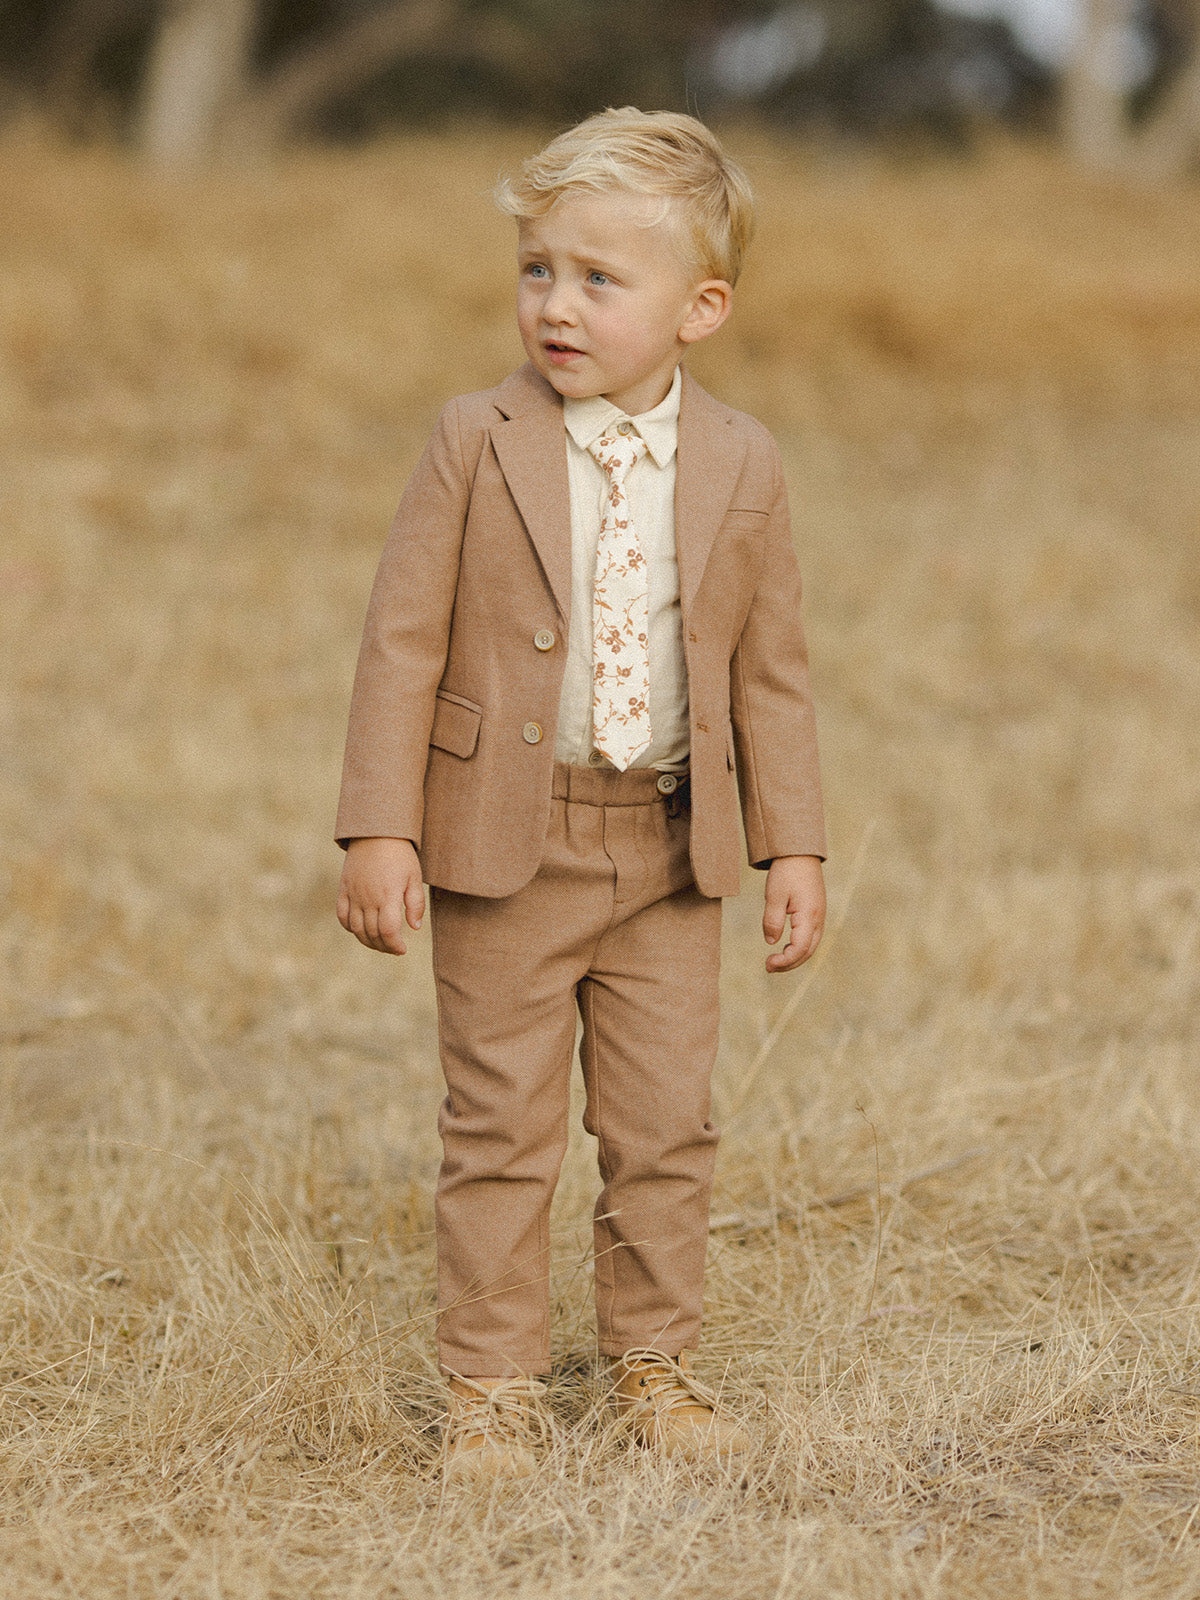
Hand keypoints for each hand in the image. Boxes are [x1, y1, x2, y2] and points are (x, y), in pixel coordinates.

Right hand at [337, 837, 424, 955]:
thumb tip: (414, 928)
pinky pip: (342, 915)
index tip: (402, 949)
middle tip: (393, 948)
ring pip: (355, 929)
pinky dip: (350, 927)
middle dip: (384, 946)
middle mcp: (368, 897)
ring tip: (379, 943)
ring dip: (367, 941)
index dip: (394, 945)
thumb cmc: (400, 855)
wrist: (376, 832)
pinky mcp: (344, 889)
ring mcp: (353, 894)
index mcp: (388, 895)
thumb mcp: (415, 877)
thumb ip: (416, 904)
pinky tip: (361, 930)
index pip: (388, 931)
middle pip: (372, 933)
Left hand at [763, 855, 825, 972]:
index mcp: (809, 916)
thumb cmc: (786, 872)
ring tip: (775, 962)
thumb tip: (771, 942)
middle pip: (807, 952)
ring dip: (794, 957)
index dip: (784, 961)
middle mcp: (818, 919)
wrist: (800, 853)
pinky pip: (810, 937)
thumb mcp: (774, 896)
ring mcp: (819, 917)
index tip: (767, 964)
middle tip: (768, 967)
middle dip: (789, 964)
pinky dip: (798, 948)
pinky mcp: (815, 913)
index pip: (799, 949)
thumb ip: (772, 921)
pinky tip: (785, 948)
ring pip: (810, 946)